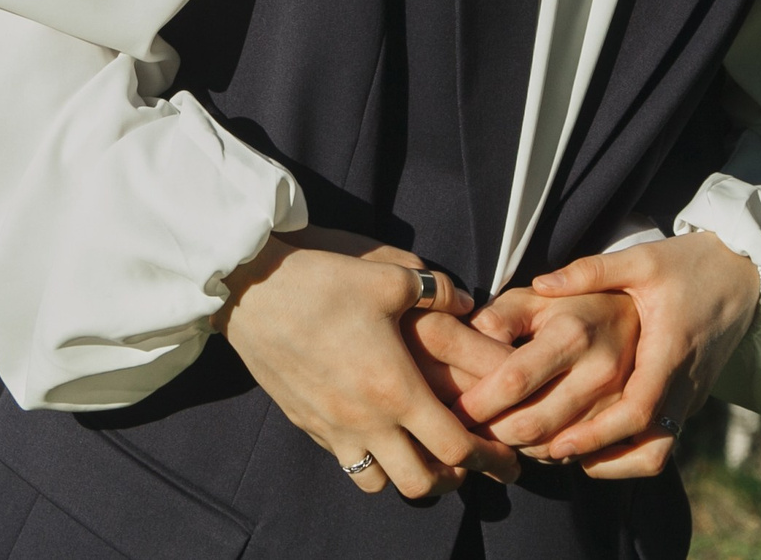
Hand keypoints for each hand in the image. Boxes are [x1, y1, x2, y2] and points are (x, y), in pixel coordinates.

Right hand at [217, 236, 518, 497]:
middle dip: (452, 479)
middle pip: (422, 482)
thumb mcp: (390, 276)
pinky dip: (368, 460)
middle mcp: (366, 420)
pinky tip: (375, 432)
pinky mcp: (306, 425)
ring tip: (419, 453)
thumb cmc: (323, 282)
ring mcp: (332, 429)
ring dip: (406, 475)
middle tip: (467, 462)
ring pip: (378, 483)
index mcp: (396, 388)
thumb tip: (465, 300)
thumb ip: (437, 290)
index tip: (508, 458)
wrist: (252, 293)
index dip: (489, 457)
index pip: (455, 446)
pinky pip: (345, 461)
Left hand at [454, 288, 640, 454]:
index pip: (513, 382)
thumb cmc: (576, 306)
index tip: (455, 410)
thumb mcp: (536, 297)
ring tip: (501, 432)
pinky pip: (590, 460)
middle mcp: (600, 371)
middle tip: (472, 429)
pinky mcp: (638, 422)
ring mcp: (622, 400)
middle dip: (493, 433)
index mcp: (571, 335)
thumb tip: (469, 341)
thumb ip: (499, 315)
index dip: (477, 403)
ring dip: (521, 448)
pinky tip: (539, 443)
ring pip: (557, 448)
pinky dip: (556, 457)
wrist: (640, 315)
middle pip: (533, 424)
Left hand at [525, 232, 759, 478]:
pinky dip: (631, 446)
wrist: (744, 272)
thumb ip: (592, 271)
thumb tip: (540, 282)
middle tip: (551, 452)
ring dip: (619, 459)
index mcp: (669, 352)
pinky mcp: (692, 396)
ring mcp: (692, 394)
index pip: (638, 411)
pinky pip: (665, 436)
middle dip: (600, 456)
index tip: (560, 442)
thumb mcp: (641, 259)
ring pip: (659, 449)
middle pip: (649, 445)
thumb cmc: (691, 264)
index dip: (598, 434)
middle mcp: (684, 383)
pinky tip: (596, 434)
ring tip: (573, 450)